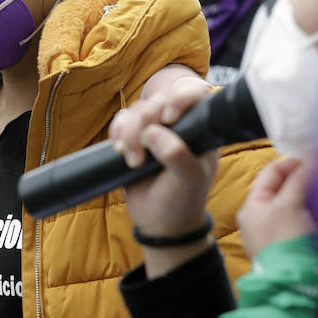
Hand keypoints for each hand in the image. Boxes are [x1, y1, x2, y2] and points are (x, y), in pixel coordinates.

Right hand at [110, 75, 217, 238]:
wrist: (160, 223)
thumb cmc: (182, 200)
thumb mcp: (188, 181)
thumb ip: (177, 155)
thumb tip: (153, 133)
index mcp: (200, 128)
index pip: (195, 93)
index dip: (179, 98)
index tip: (168, 118)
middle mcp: (179, 123)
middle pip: (160, 99)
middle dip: (146, 120)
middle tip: (142, 150)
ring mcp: (155, 128)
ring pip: (137, 109)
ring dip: (129, 132)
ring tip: (133, 161)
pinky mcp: (134, 136)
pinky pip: (121, 120)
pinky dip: (117, 132)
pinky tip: (120, 151)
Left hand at [237, 157, 317, 260]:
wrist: (296, 285)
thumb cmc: (286, 240)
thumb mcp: (289, 205)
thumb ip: (300, 178)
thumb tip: (315, 157)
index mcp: (253, 205)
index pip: (272, 172)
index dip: (294, 162)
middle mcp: (264, 216)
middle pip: (288, 186)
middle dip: (309, 178)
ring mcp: (282, 230)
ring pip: (302, 201)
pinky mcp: (299, 242)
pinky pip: (310, 218)